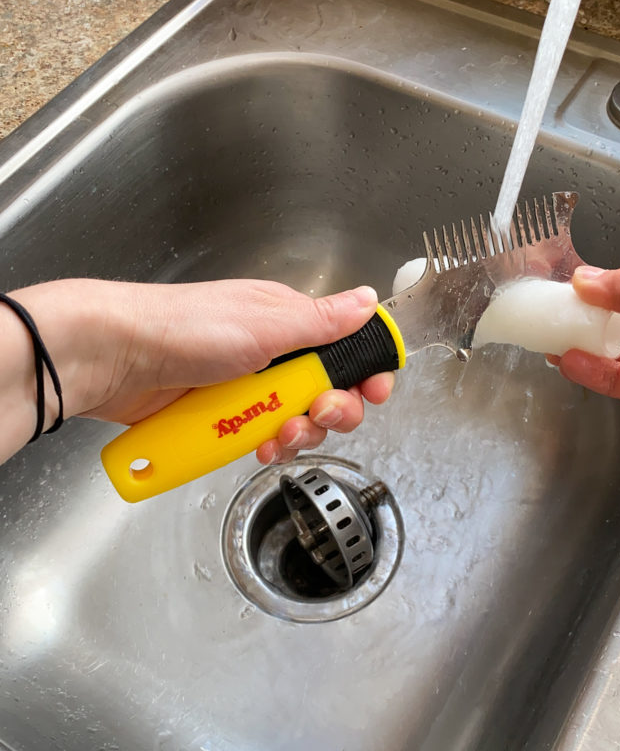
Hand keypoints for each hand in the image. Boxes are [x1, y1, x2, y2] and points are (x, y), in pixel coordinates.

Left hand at [2, 278, 393, 464]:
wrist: (115, 358)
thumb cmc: (182, 327)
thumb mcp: (265, 324)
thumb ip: (322, 322)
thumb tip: (369, 302)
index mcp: (286, 322)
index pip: (344, 348)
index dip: (364, 373)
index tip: (372, 392)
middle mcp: (270, 354)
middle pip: (325, 391)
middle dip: (330, 410)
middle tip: (316, 413)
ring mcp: (245, 388)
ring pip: (294, 420)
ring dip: (295, 433)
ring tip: (276, 434)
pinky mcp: (221, 417)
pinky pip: (259, 438)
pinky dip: (263, 445)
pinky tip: (255, 447)